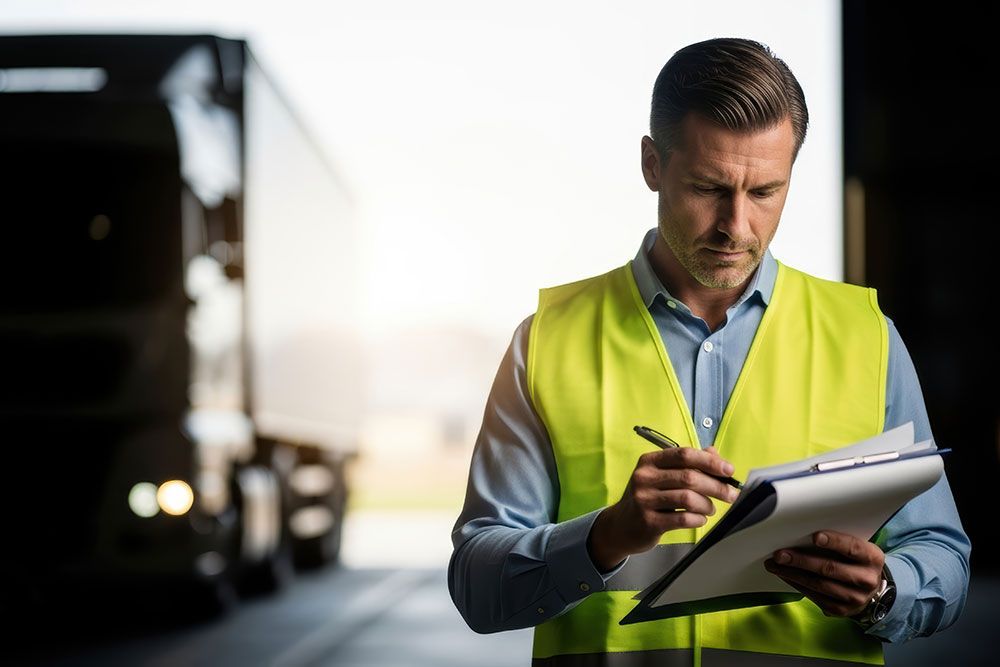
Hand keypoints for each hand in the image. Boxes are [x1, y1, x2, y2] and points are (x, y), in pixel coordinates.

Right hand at [588, 445, 739, 570]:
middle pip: (689, 477)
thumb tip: (716, 455)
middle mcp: (644, 477)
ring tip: (710, 509)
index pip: (684, 454)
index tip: (728, 470)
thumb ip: (688, 464)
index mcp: (649, 461)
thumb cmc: (647, 498)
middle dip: (716, 486)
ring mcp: (644, 500)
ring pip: (688, 498)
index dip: (710, 461)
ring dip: (707, 504)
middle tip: (731, 494)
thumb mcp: (661, 476)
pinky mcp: (648, 521)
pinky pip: (682, 518)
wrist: (620, 526)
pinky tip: (699, 519)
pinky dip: (698, 519)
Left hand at [763, 530, 884, 616]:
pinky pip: (814, 596)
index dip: (834, 542)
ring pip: (819, 584)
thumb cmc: (856, 561)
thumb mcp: (857, 548)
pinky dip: (796, 584)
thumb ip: (838, 542)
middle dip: (802, 560)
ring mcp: (854, 598)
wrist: (870, 590)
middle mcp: (866, 579)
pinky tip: (785, 575)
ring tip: (774, 565)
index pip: (853, 548)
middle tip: (780, 554)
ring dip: (793, 574)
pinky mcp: (841, 610)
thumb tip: (804, 534)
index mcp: (872, 558)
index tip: (815, 536)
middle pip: (830, 568)